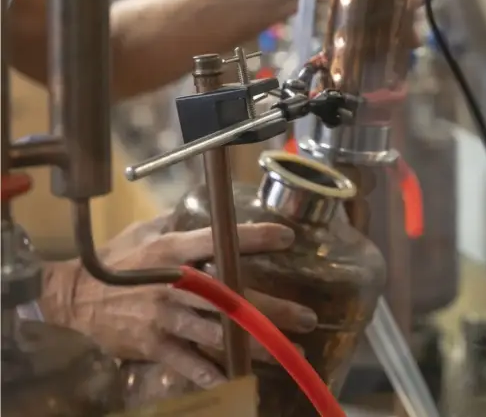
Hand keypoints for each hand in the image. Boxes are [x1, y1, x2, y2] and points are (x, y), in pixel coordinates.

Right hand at [41, 215, 316, 389]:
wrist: (78, 296)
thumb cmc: (117, 260)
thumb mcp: (146, 231)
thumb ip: (178, 222)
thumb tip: (207, 210)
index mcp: (173, 250)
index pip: (220, 241)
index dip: (254, 239)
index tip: (287, 239)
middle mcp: (174, 283)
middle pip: (230, 295)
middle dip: (270, 308)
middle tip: (304, 317)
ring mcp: (165, 317)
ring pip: (217, 332)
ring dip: (253, 343)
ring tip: (285, 350)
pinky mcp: (153, 344)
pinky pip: (188, 362)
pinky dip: (212, 372)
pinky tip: (236, 379)